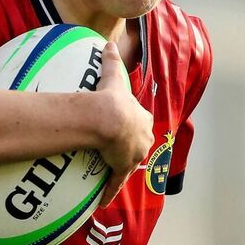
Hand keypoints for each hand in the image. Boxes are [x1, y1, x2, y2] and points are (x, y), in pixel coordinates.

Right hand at [95, 42, 152, 206]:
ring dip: (122, 168)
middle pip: (139, 144)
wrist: (109, 118)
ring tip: (110, 171)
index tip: (127, 125)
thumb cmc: (112, 98)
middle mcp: (142, 137)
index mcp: (141, 118)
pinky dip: (109, 191)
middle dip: (132, 147)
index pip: (141, 121)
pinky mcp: (122, 168)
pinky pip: (115, 182)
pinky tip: (102, 201)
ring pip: (129, 164)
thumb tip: (108, 43)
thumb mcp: (114, 77)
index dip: (134, 123)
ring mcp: (133, 154)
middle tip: (118, 149)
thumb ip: (111, 60)